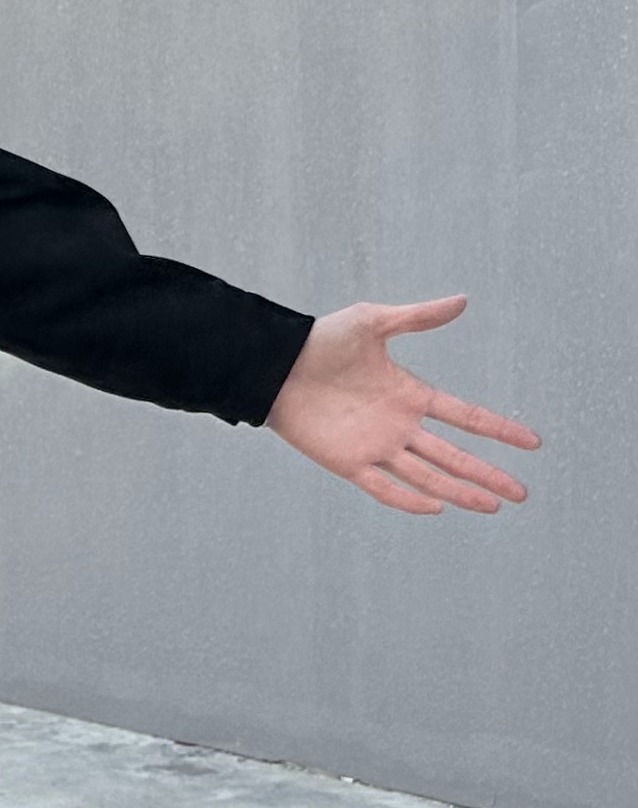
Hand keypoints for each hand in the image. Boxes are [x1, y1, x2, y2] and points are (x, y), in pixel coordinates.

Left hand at [266, 298, 537, 515]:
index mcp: (410, 395)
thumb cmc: (321, 340)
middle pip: (454, 456)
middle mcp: (399, 426)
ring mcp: (375, 447)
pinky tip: (436, 507)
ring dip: (460, 492)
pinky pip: (383, 487)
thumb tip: (463, 300)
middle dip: (488, 474)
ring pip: (427, 476)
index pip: (465, 416)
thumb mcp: (373, 321)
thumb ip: (418, 317)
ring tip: (492, 506)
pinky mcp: (347, 463)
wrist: (275, 365)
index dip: (499, 429)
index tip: (533, 442)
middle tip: (522, 493)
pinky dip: (408, 499)